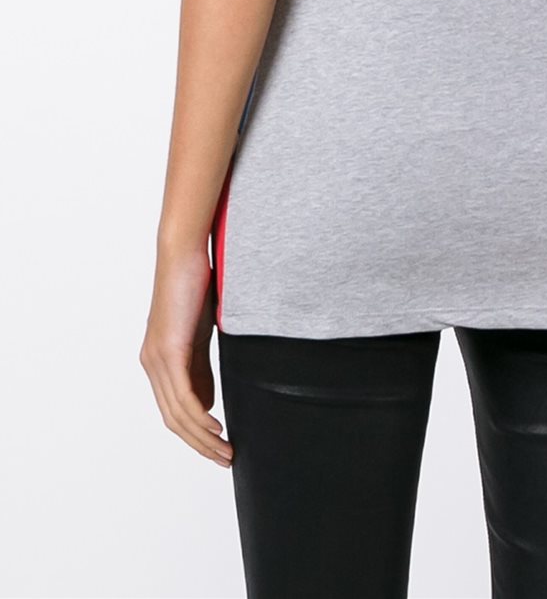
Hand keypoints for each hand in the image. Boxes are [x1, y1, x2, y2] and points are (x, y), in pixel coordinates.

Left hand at [139, 245, 232, 466]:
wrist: (183, 254)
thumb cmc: (195, 286)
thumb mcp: (200, 334)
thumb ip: (200, 368)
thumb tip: (206, 403)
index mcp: (159, 361)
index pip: (174, 411)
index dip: (195, 435)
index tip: (218, 447)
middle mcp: (152, 364)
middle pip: (174, 420)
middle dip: (200, 445)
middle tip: (225, 459)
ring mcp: (158, 359)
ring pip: (178, 414)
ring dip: (203, 438)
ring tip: (226, 451)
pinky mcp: (169, 351)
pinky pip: (183, 396)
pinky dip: (200, 418)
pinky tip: (217, 428)